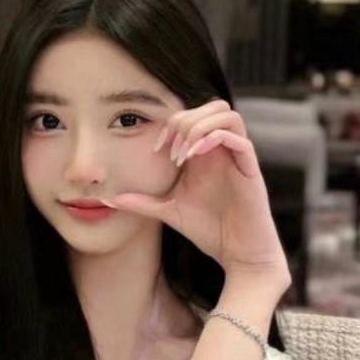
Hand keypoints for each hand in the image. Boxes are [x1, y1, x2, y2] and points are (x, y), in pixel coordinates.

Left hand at [101, 100, 288, 282]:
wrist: (238, 253)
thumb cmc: (209, 230)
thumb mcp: (169, 211)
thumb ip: (143, 202)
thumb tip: (110, 200)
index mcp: (206, 153)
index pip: (194, 116)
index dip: (171, 123)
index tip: (156, 149)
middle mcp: (223, 150)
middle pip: (212, 106)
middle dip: (185, 121)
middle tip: (170, 151)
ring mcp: (238, 157)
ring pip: (227, 115)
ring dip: (200, 127)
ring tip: (183, 154)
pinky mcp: (250, 169)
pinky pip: (239, 138)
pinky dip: (214, 139)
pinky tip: (195, 157)